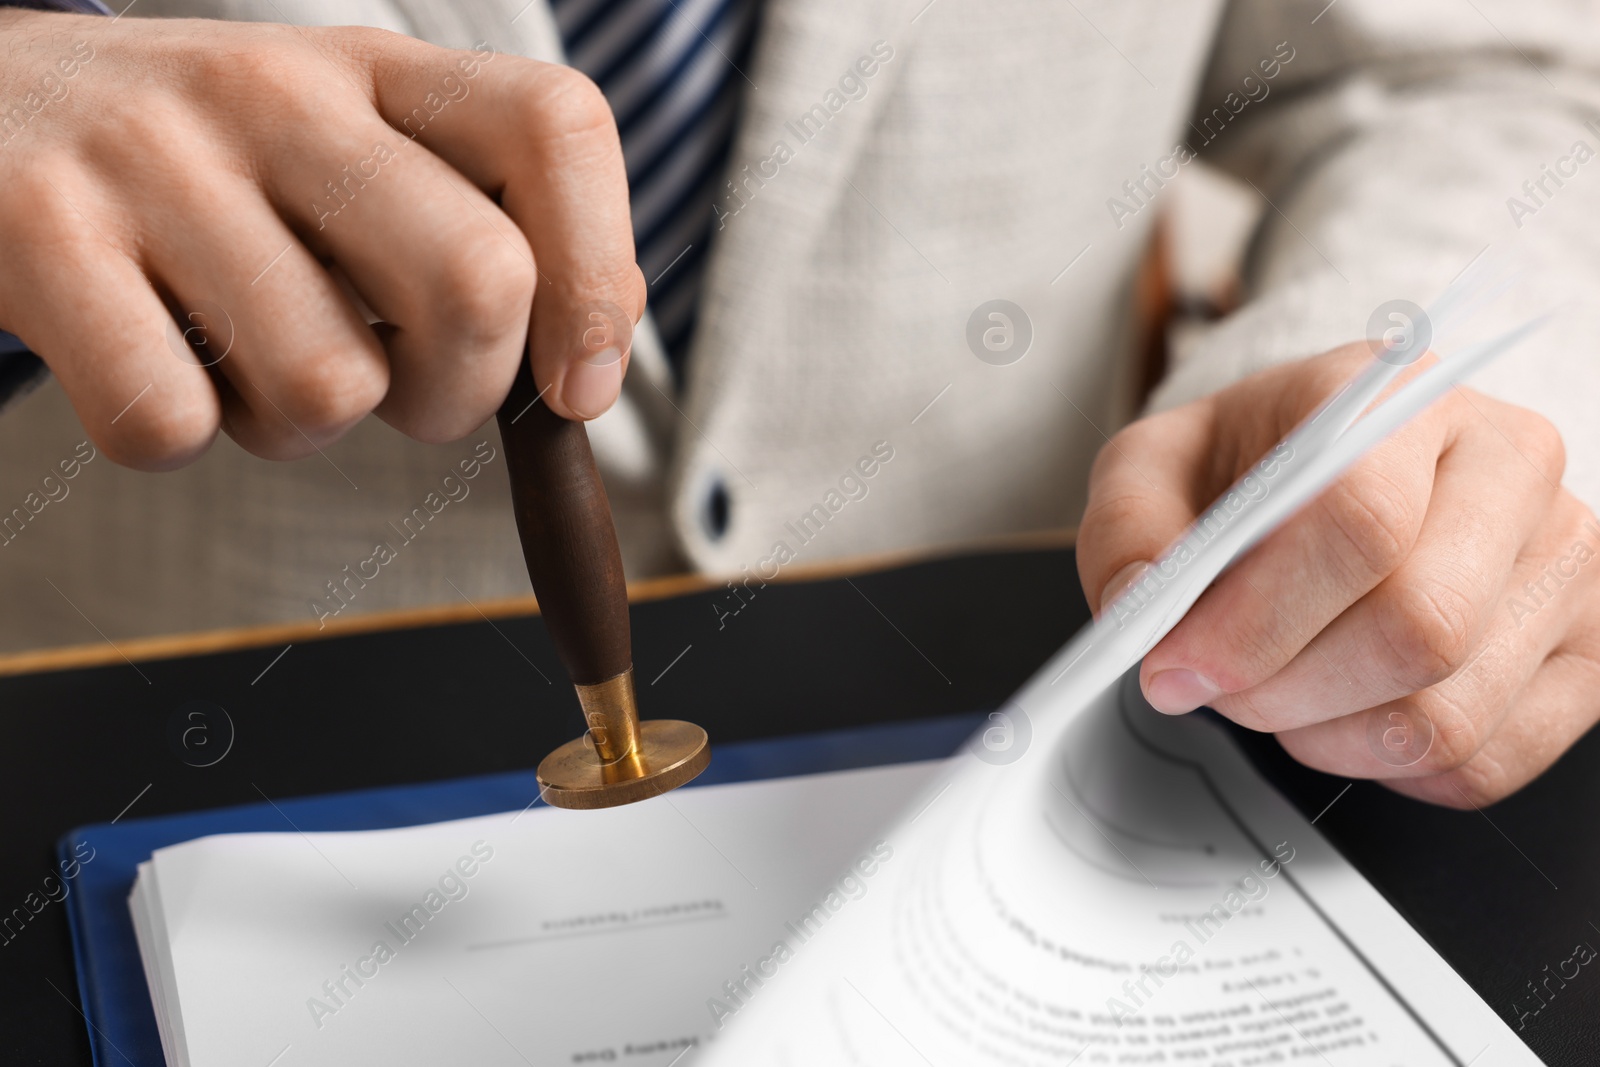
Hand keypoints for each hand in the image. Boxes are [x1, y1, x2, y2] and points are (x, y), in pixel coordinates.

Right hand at [0, 10, 642, 468]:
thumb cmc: (215, 172)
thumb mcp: (355, 159)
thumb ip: (480, 237)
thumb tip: (585, 369)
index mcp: (379, 73)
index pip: (556, 128)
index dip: (599, 280)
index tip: (576, 389)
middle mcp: (277, 92)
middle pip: (476, 279)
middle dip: (459, 395)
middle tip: (403, 394)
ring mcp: (154, 158)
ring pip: (327, 388)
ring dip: (298, 428)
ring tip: (244, 358)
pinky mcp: (39, 236)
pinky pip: (170, 423)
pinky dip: (174, 433)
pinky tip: (154, 360)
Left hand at [1078, 344, 1599, 806]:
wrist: (1324, 470)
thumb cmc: (1249, 469)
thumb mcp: (1154, 469)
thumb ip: (1131, 530)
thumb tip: (1143, 607)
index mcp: (1399, 395)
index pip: (1361, 520)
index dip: (1257, 619)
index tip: (1179, 665)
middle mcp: (1507, 461)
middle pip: (1418, 628)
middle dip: (1287, 690)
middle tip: (1222, 688)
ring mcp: (1564, 556)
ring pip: (1451, 712)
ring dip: (1330, 738)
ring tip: (1279, 697)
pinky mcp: (1586, 645)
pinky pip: (1490, 761)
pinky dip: (1391, 771)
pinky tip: (1345, 719)